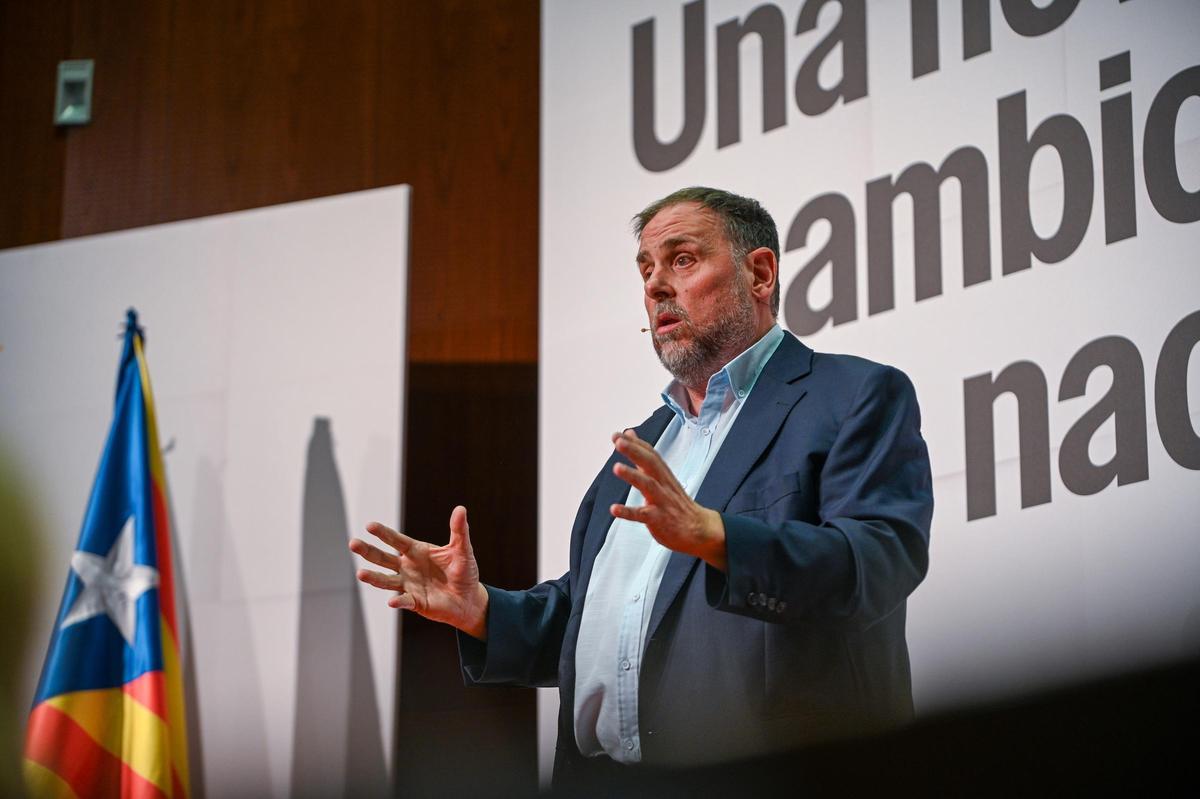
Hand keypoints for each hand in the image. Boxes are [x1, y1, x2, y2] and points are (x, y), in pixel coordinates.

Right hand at [348, 505, 489, 638]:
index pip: (396, 540)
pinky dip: (398, 601)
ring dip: (374, 578)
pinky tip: (392, 601)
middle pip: (383, 558)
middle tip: (352, 543)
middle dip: (368, 551)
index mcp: (416, 551)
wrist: (469, 599)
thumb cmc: (464, 571)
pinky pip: (404, 601)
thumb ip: (459, 531)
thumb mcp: (463, 550)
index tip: (369, 526)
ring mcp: (408, 585)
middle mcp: (407, 567)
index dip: (384, 533)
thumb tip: (461, 508)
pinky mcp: (415, 602)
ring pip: (386, 580)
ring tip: (360, 574)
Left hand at [609, 429, 727, 571]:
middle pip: (651, 464)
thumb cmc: (676, 502)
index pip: (651, 454)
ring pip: (648, 485)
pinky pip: (643, 515)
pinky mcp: (659, 519)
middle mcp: (663, 485)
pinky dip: (628, 512)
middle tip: (619, 441)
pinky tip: (614, 509)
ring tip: (616, 467)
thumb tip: (630, 435)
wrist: (699, 530)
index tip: (618, 434)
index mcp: (663, 475)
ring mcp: (662, 502)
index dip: (636, 443)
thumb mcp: (662, 477)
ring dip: (633, 475)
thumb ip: (643, 458)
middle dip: (635, 451)